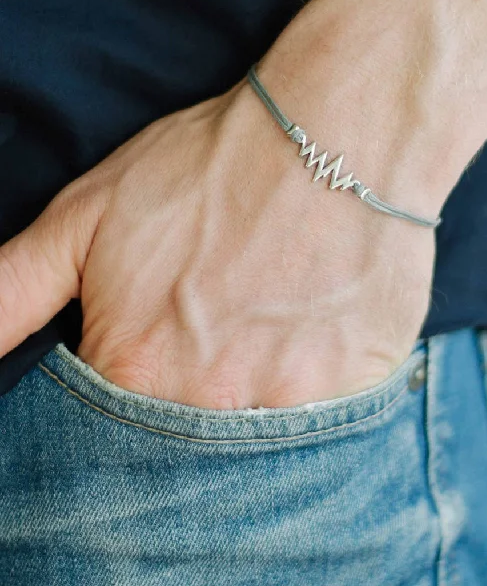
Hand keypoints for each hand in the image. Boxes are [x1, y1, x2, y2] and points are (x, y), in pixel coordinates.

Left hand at [0, 67, 434, 408]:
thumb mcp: (86, 216)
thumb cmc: (208, 167)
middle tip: (218, 332)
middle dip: (193, 397)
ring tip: (261, 332)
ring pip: (255, 448)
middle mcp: (208, 406)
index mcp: (135, 372)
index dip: (132, 388)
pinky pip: (322, 429)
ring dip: (251, 398)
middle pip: (184, 448)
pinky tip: (305, 337)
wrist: (332, 136)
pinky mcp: (353, 393)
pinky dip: (308, 390)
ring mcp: (288, 408)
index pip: (106, 436)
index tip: (160, 347)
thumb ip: (11, 292)